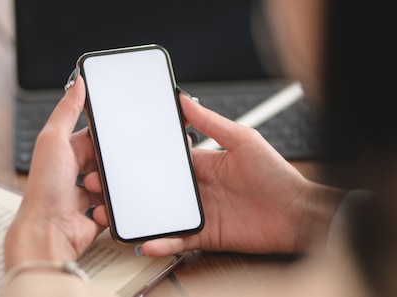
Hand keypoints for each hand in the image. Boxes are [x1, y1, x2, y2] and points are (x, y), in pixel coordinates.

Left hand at [4, 71, 103, 270]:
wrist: (48, 231)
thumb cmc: (44, 188)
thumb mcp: (54, 138)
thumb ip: (68, 109)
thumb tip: (78, 81)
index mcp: (64, 151)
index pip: (91, 135)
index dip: (104, 133)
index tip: (118, 130)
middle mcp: (73, 172)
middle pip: (105, 160)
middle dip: (109, 163)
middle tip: (106, 165)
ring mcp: (84, 195)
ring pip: (112, 183)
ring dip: (109, 186)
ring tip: (96, 189)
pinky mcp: (96, 215)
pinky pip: (115, 207)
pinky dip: (110, 208)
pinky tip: (99, 209)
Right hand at [89, 92, 342, 255]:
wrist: (299, 212)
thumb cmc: (276, 174)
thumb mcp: (243, 140)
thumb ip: (212, 122)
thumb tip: (186, 99)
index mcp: (202, 164)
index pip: (163, 160)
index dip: (137, 159)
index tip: (113, 154)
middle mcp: (196, 189)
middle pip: (152, 188)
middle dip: (125, 187)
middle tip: (98, 184)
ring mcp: (199, 213)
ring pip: (158, 214)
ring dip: (134, 215)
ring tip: (108, 214)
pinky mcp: (206, 235)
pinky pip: (178, 239)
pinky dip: (161, 242)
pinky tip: (144, 241)